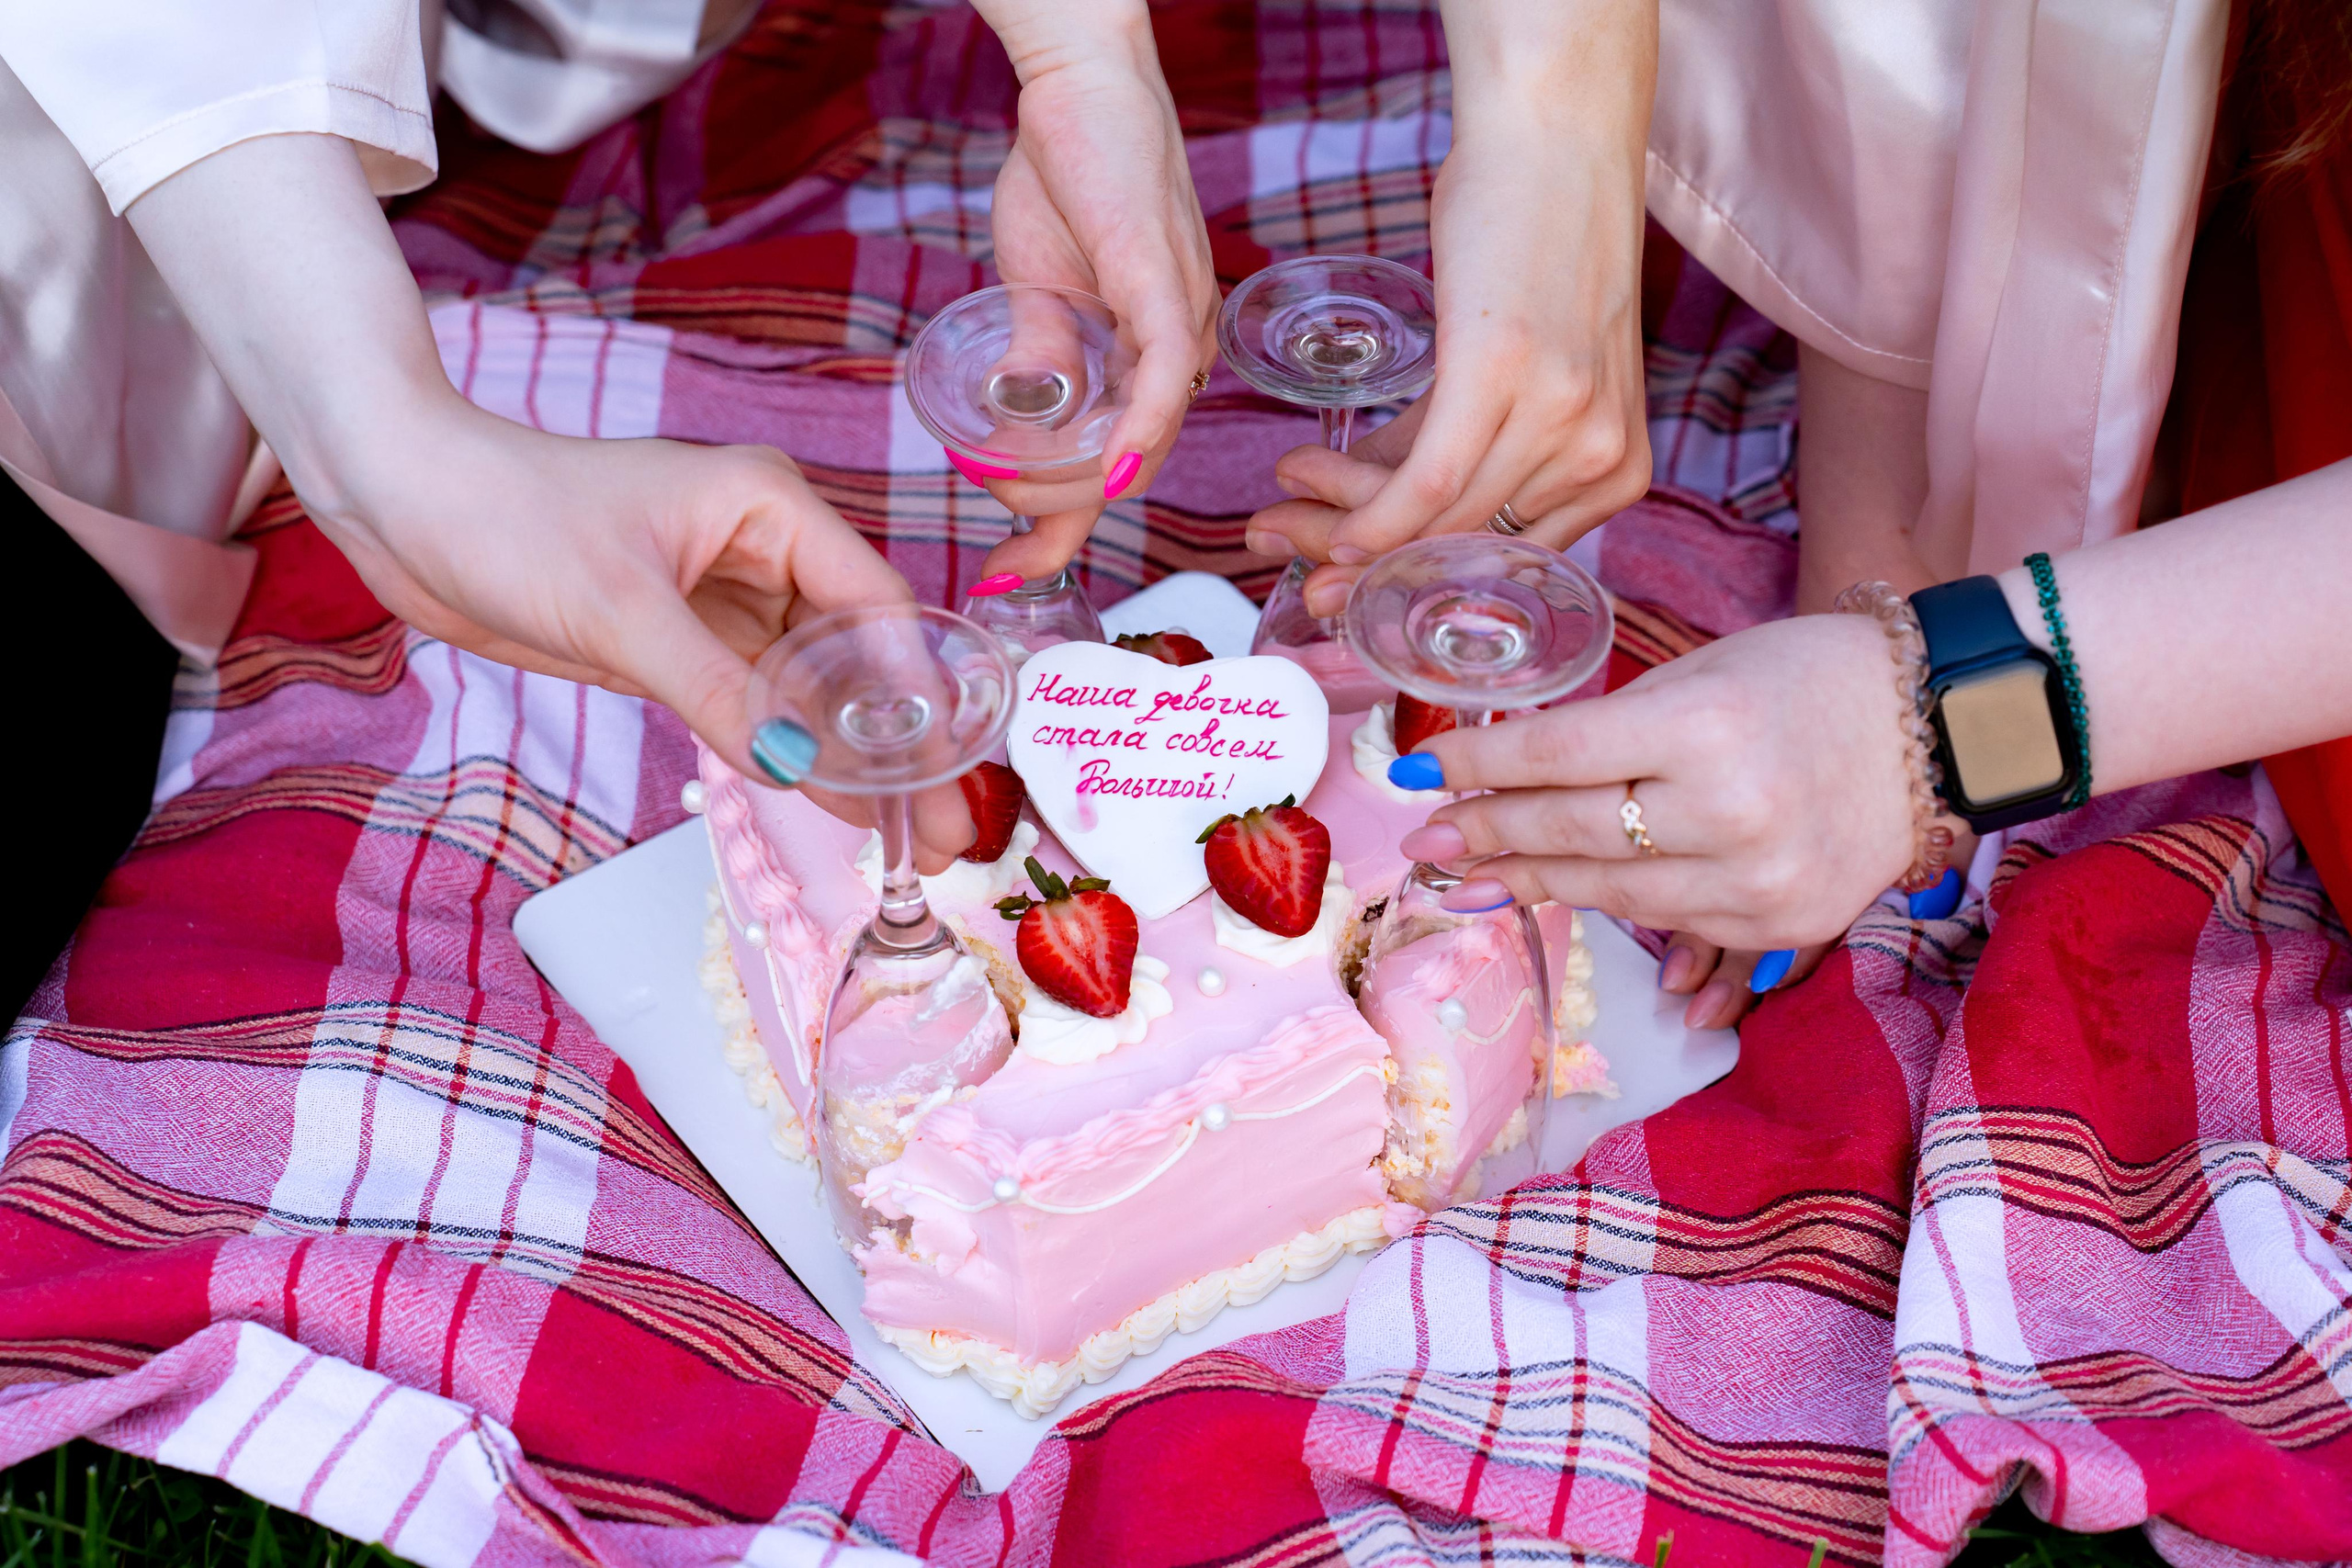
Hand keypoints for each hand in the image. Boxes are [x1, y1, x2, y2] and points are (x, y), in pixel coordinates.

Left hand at [125, 133, 976, 869]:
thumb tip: (800, 766)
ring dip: (852, 758)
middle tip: (948, 833)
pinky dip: (788, 749)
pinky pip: (756, 701)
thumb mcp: (619, 611)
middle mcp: (765, 548)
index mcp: (773, 507)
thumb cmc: (506, 516)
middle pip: (861, 656)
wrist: (399, 501)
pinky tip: (828, 803)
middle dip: (903, 744)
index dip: (920, 693)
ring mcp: (725, 596)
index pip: (878, 606)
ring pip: (812, 687)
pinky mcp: (680, 637)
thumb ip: (716, 690)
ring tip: (907, 840)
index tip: (948, 772)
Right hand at [963, 0, 1217, 579]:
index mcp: (1157, 352)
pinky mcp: (1163, 283)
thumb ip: (1039, 355)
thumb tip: (1016, 420)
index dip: (1066, 525)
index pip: (1123, 462)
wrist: (1078, 81)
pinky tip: (1110, 472)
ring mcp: (1180, 318)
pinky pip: (1164, 375)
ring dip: (1077, 483)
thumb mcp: (1038, 283)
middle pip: (1134, 466)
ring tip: (1011, 500)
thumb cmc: (1066, 169)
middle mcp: (1183, 347)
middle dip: (1061, 518)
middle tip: (998, 540)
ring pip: (1148, 436)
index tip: (1010, 568)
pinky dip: (1140, 428)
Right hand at [1245, 1, 1654, 616]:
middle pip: (1459, 548)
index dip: (1408, 579)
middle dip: (1360, 561)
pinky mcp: (1507, 379)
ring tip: (1280, 502)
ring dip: (1341, 521)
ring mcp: (1562, 422)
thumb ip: (1465, 449)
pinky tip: (1316, 506)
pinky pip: (1426, 481)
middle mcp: (1601, 459)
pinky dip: (1365, 509)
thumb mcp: (1521, 372)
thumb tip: (1376, 513)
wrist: (1556, 145)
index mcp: (1619, 470)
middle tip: (1288, 549)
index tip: (1339, 581)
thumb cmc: (1534, 247)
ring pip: (1435, 520)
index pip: (1498, 560)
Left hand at [1397, 613, 1915, 949]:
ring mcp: (1758, 881)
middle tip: (1427, 840)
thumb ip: (1608, 730)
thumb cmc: (1804, 680)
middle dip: (1487, 835)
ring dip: (1533, 880)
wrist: (1935, 728)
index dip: (1477, 768)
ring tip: (1473, 874)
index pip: (1558, 755)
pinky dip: (1614, 902)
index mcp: (1705, 728)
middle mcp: (1731, 812)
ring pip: (1611, 892)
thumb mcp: (1700, 675)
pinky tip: (1562, 891)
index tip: (1419, 774)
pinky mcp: (1778, 926)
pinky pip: (1669, 922)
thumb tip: (1504, 775)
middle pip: (1572, 834)